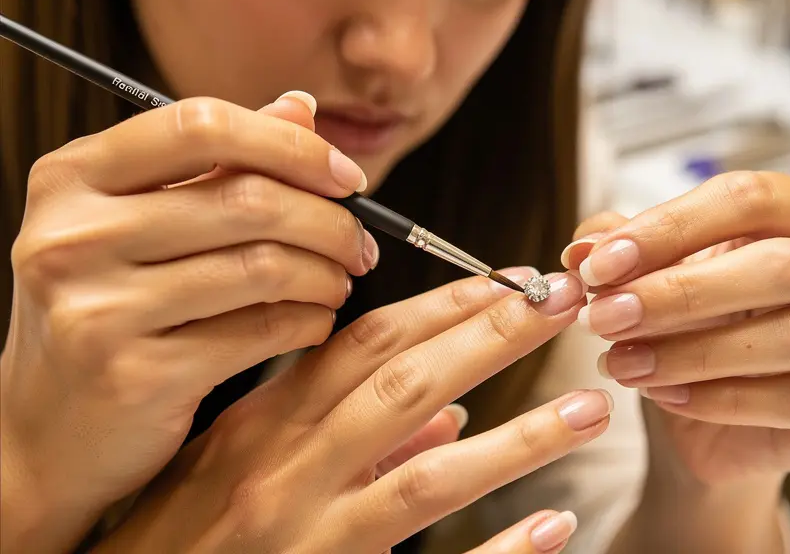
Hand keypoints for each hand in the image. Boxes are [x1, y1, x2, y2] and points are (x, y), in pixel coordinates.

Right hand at [1, 92, 371, 551]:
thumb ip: (217, 164)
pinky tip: (315, 321)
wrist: (41, 433)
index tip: (347, 176)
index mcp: (71, 178)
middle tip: (359, 244)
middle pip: (247, 199)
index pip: (201, 126)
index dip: (292, 146)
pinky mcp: (135, 375)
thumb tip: (301, 109)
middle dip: (330, 221)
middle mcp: (71, 236)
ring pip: (264, 266)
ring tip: (339, 282)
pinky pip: (261, 332)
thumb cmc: (103, 312)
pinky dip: (309, 323)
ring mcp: (96, 309)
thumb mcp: (136, 224)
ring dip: (326, 274)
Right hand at [93, 270, 600, 553]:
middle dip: (492, 339)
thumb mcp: (243, 461)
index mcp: (264, 425)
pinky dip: (498, 553)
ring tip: (590, 409)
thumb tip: (449, 410)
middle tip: (566, 304)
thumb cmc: (183, 532)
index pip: (366, 345)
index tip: (513, 278)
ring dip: (518, 441)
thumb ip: (335, 425)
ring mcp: (309, 540)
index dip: (447, 306)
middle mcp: (285, 474)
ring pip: (428, 482)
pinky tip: (555, 525)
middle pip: (404, 389)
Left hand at [562, 172, 789, 484]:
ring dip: (693, 351)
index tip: (599, 263)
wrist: (714, 428)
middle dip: (678, 293)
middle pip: (777, 264)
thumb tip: (583, 247)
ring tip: (624, 363)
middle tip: (605, 316)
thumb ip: (618, 254)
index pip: (745, 198)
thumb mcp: (649, 281)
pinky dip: (723, 399)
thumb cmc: (694, 334)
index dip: (668, 228)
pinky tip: (666, 396)